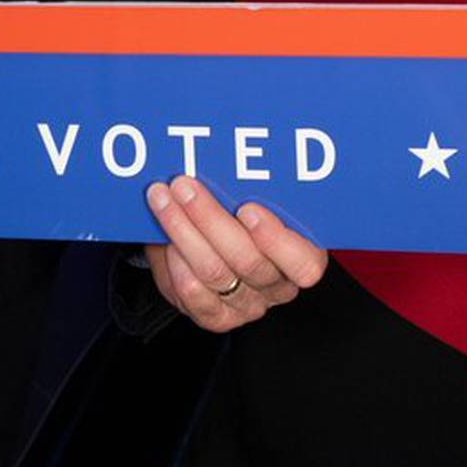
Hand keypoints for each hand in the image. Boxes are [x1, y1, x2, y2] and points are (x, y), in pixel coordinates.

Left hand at [145, 175, 325, 332]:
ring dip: (181, 229)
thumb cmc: (242, 210)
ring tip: (163, 197)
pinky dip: (173, 261)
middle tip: (184, 185)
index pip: (304, 263)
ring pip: (213, 273)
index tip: (248, 208)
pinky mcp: (216, 317)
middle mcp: (276, 286)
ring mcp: (246, 305)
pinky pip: (191, 295)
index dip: (277, 239)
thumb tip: (226, 148)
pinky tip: (163, 236)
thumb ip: (253, 183)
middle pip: (247, 261)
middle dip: (209, 218)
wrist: (213, 241)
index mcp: (301, 257)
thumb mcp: (258, 194)